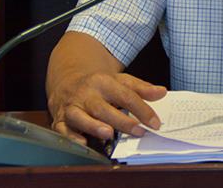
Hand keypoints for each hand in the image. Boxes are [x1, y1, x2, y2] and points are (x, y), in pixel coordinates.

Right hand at [48, 71, 167, 144]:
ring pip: (80, 116)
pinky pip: (62, 128)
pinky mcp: (60, 118)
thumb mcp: (120, 81)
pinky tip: (82, 142)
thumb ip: (141, 88)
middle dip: (121, 120)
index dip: (142, 110)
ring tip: (109, 133)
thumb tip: (162, 92)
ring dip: (93, 126)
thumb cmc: (99, 85)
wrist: (68, 80)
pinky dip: (71, 136)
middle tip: (138, 131)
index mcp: (103, 82)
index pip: (125, 95)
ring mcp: (72, 106)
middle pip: (103, 107)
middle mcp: (86, 94)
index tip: (155, 123)